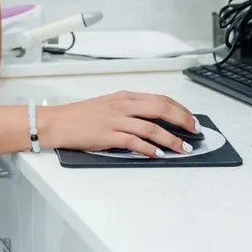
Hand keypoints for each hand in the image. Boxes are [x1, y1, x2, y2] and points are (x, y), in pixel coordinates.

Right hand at [40, 91, 198, 157]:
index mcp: (124, 97)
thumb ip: (129, 110)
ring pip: (152, 128)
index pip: (159, 99)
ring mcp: (116, 120)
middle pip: (161, 109)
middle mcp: (123, 106)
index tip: (190, 119)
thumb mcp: (108, 105)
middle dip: (182, 120)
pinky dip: (149, 148)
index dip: (179, 109)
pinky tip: (158, 154)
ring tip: (183, 148)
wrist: (57, 122)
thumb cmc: (80, 116)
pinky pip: (134, 142)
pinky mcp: (109, 135)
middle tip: (194, 131)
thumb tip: (152, 121)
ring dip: (171, 139)